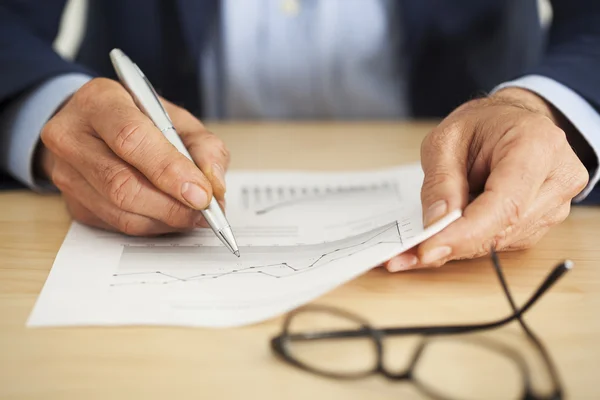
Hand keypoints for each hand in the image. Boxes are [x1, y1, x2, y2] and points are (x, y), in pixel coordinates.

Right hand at [38, 78, 228, 234]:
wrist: (96, 126)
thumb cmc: (139, 119)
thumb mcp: (177, 119)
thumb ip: (204, 147)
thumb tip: (214, 186)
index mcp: (99, 101)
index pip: (131, 139)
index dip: (170, 171)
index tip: (202, 194)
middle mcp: (72, 136)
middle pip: (121, 183)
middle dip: (172, 205)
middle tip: (204, 212)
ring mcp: (66, 173)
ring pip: (120, 211)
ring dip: (166, 219)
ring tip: (193, 214)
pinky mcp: (73, 203)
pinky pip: (117, 225)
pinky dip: (153, 225)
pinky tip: (170, 216)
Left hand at [385, 87, 589, 271]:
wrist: (512, 122)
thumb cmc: (482, 125)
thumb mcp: (446, 141)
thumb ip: (441, 181)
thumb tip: (436, 224)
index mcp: (538, 146)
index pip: (505, 204)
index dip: (466, 233)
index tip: (428, 250)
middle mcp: (557, 178)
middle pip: (503, 228)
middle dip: (453, 243)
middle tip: (407, 255)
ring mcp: (556, 204)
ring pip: (501, 241)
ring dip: (459, 245)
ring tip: (422, 240)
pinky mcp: (543, 221)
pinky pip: (503, 240)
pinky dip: (470, 241)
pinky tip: (448, 233)